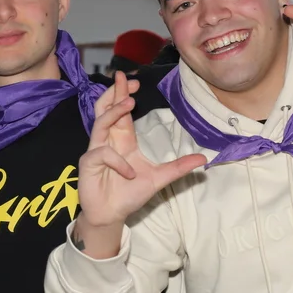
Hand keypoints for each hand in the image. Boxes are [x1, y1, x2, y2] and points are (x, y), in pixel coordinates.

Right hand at [77, 72, 205, 229]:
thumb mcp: (159, 178)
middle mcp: (108, 141)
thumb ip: (178, 167)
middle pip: (105, 109)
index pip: (121, 111)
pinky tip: (128, 172)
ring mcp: (96, 150)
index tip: (134, 81)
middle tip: (122, 77)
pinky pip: (103, 154)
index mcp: (122, 140)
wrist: (112, 215)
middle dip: (113, 92)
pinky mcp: (89, 163)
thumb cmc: (129, 195)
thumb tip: (204, 159)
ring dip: (113, 112)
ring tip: (128, 103)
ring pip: (100, 123)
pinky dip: (117, 161)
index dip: (124, 94)